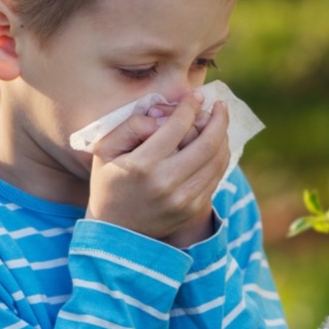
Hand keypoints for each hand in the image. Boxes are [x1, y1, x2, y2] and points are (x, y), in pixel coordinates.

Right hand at [85, 93, 229, 243]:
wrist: (115, 233)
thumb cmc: (109, 183)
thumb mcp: (105, 150)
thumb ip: (131, 126)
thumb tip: (163, 115)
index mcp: (142, 166)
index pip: (177, 127)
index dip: (190, 107)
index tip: (196, 96)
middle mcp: (166, 183)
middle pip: (207, 142)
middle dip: (218, 118)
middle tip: (220, 105)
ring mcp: (183, 199)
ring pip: (217, 159)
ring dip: (223, 136)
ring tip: (219, 122)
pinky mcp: (193, 208)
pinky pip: (216, 176)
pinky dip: (220, 156)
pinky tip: (216, 144)